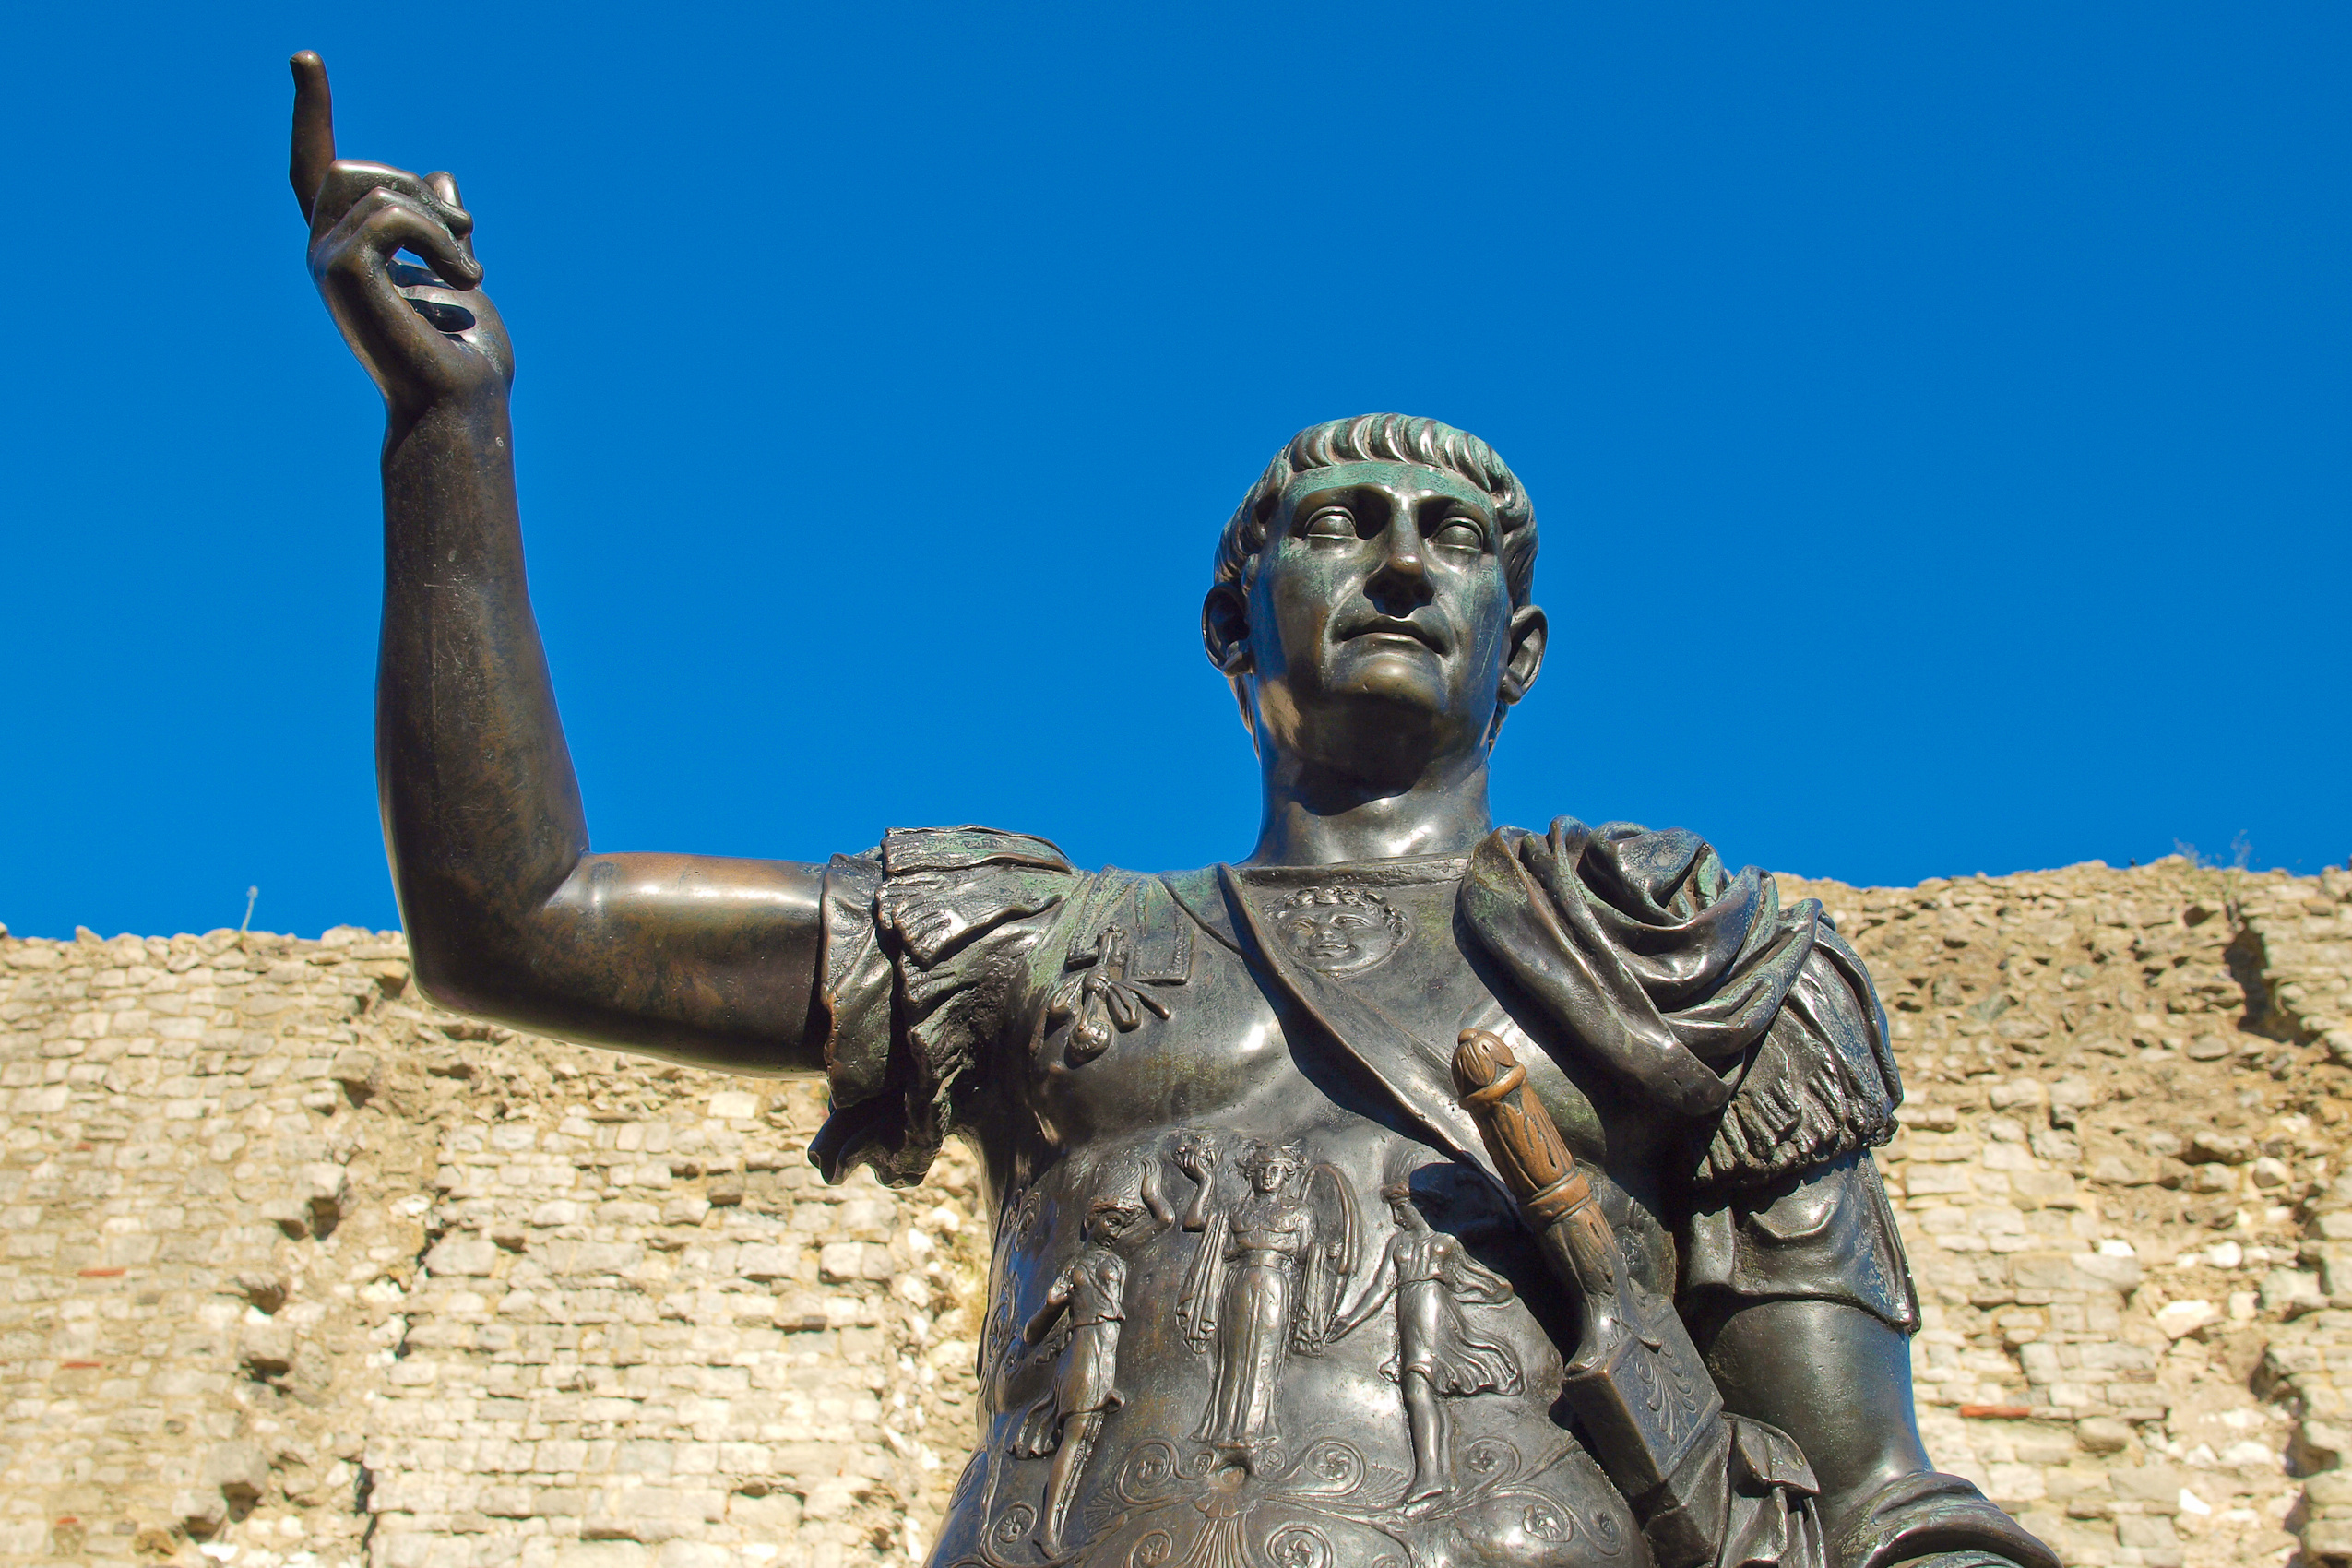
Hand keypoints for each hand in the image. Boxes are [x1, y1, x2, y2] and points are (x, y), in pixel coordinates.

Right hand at [291, 53, 511, 414]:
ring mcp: (325, 262)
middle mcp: (324, 253)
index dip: (312, 114)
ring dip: (439, 220)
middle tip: (467, 234)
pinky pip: (389, 214)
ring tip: (470, 269)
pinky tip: (465, 278)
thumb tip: (442, 177)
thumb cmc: (463, 351)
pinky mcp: (339, 271)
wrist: (461, 401)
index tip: (306, 59)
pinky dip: (438, 238)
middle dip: (418, 190)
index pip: (317, 169)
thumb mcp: (459, 268)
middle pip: (350, 167)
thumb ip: (442, 223)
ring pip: (373, 185)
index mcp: (350, 251)